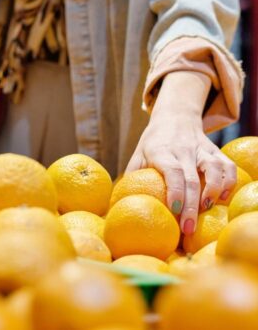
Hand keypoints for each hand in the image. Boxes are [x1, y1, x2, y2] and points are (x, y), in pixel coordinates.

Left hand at [127, 71, 236, 234]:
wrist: (175, 117)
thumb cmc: (152, 143)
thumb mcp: (138, 155)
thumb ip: (131, 177)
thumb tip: (117, 204)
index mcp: (161, 151)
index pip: (171, 170)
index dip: (174, 190)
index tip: (174, 209)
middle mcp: (183, 149)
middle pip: (192, 177)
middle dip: (191, 205)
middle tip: (188, 229)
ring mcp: (202, 149)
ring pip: (214, 169)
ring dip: (214, 191)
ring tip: (207, 211)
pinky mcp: (216, 150)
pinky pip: (228, 166)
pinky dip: (229, 182)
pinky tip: (222, 198)